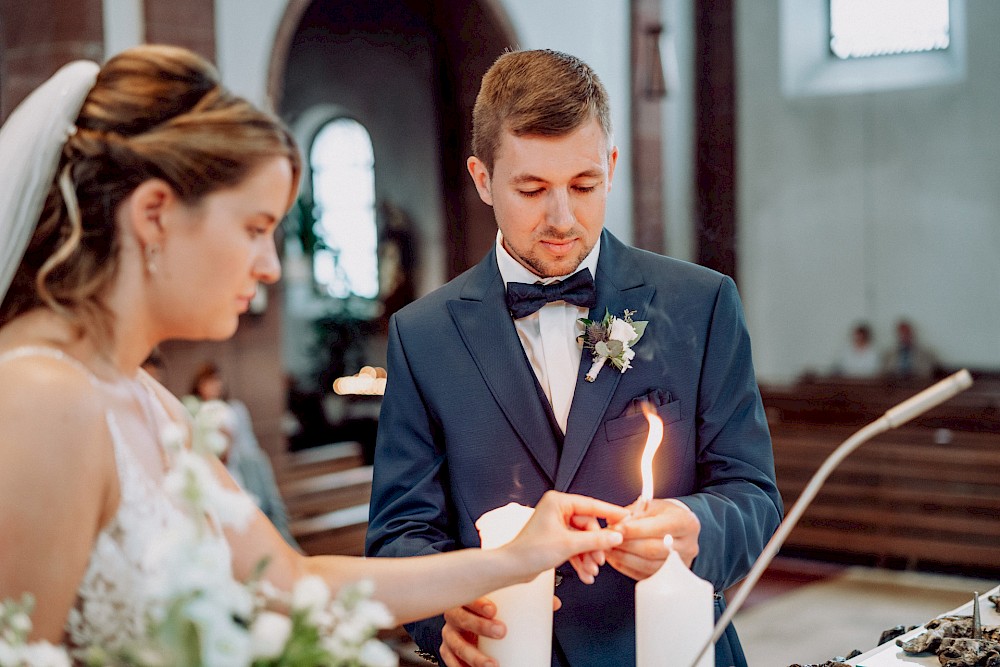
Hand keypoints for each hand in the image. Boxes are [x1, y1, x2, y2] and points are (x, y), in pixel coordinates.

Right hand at [440, 596, 562, 666]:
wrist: (471, 621)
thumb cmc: (489, 608)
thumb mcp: (504, 601)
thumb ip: (526, 601)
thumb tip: (553, 603)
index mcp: (467, 597)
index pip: (468, 594)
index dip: (478, 602)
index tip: (493, 609)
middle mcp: (455, 614)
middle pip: (461, 619)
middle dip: (480, 626)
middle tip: (501, 632)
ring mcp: (450, 633)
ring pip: (456, 644)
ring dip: (473, 656)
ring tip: (491, 665)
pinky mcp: (448, 649)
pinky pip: (449, 659)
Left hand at [503, 490, 626, 583]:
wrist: (512, 568)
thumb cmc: (529, 551)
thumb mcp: (569, 545)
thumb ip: (595, 540)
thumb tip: (614, 536)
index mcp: (557, 502)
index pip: (591, 505)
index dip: (610, 513)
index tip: (625, 516)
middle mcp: (557, 510)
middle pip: (588, 526)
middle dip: (595, 546)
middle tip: (601, 559)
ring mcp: (556, 525)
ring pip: (583, 538)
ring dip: (589, 555)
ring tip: (591, 570)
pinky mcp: (556, 538)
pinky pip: (575, 546)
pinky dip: (581, 559)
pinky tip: (586, 572)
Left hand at [607, 498, 699, 579]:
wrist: (678, 529)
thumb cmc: (663, 514)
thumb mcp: (652, 505)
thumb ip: (634, 512)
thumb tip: (614, 522)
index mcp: (686, 522)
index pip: (659, 528)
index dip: (635, 529)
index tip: (616, 528)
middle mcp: (688, 545)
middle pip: (653, 549)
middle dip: (627, 545)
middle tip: (608, 540)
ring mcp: (681, 564)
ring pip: (649, 565)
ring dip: (624, 558)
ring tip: (609, 549)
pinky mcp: (670, 577)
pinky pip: (645, 575)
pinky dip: (627, 567)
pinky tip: (615, 559)